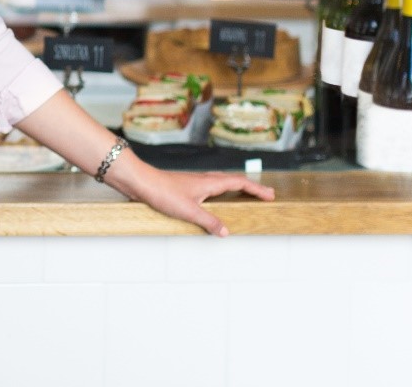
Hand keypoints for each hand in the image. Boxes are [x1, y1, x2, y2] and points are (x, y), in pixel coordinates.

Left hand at [130, 167, 274, 236]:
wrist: (140, 181)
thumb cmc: (162, 192)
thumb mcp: (189, 211)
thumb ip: (209, 221)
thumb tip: (226, 232)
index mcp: (210, 182)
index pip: (240, 183)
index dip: (256, 189)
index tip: (270, 195)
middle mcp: (204, 180)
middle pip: (233, 181)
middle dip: (250, 188)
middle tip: (265, 195)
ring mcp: (195, 183)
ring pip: (221, 183)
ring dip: (236, 189)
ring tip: (245, 196)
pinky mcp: (185, 187)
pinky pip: (210, 188)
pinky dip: (221, 193)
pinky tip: (215, 201)